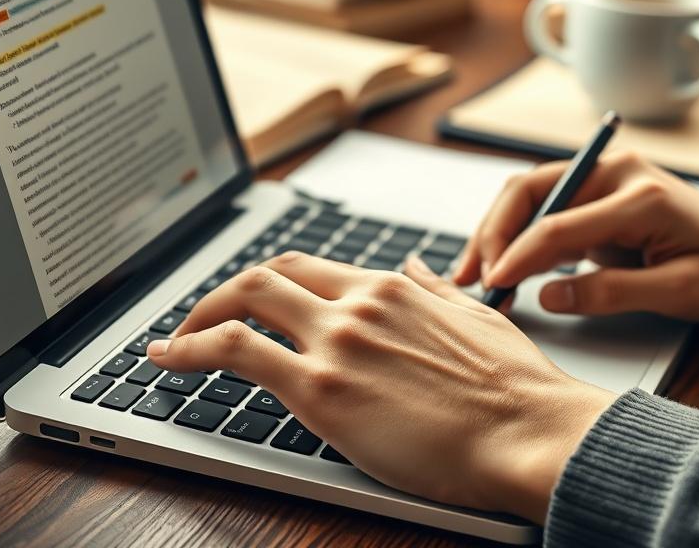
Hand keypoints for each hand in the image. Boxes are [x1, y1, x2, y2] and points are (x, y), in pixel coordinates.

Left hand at [147, 253, 613, 522]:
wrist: (529, 432)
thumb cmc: (513, 389)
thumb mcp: (476, 319)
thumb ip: (434, 289)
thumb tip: (413, 267)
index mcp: (389, 290)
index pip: (308, 268)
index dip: (268, 280)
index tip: (247, 299)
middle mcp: (357, 304)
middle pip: (267, 276)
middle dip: (222, 293)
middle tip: (197, 318)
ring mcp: (336, 343)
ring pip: (242, 303)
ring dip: (196, 318)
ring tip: (173, 342)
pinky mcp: (321, 390)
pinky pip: (235, 354)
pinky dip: (191, 350)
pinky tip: (168, 361)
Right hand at [454, 152, 698, 320]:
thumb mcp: (682, 292)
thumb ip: (614, 292)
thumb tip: (550, 297)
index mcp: (638, 193)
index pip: (558, 221)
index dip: (518, 255)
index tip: (492, 285)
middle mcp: (614, 172)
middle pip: (529, 192)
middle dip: (491, 235)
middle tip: (470, 278)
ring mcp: (601, 178)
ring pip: (525, 196)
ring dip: (494, 233)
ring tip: (471, 274)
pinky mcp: (593, 194)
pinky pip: (539, 209)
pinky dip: (512, 236)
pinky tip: (496, 265)